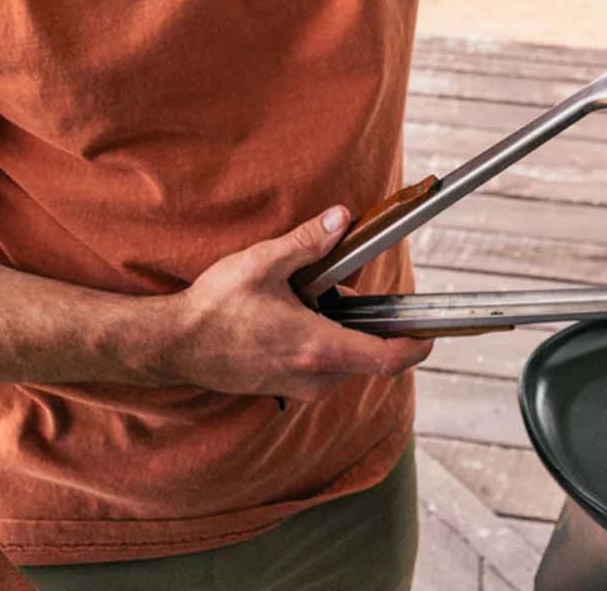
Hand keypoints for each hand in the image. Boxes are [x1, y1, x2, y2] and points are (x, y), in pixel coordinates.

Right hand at [174, 206, 432, 401]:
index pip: (385, 358)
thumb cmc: (216, 307)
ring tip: (297, 296)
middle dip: (358, 317)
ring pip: (340, 357)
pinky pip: (318, 364)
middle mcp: (314, 376)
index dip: (415, 348)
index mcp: (317, 347)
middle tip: (329, 284)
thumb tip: (342, 219)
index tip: (431, 335)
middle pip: (363, 351)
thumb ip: (308, 243)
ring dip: (334, 327)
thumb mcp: (264, 263)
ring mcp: (297, 386)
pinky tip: (284, 314)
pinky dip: (316, 338)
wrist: (176, 345)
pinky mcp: (284, 387)